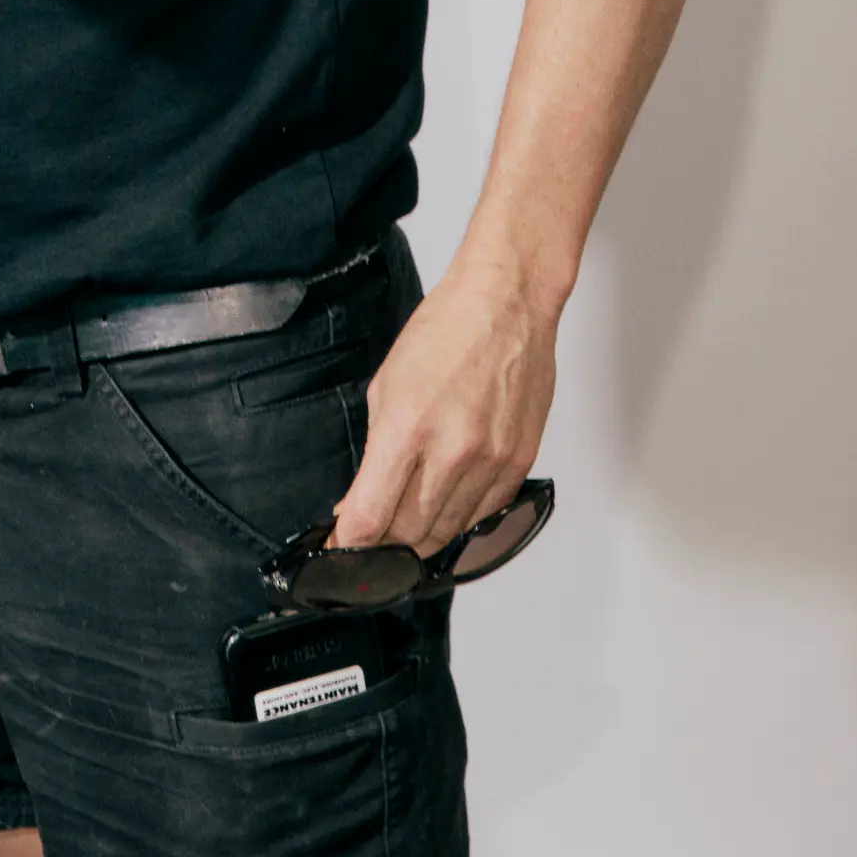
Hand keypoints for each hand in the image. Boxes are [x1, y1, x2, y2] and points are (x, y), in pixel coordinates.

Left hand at [328, 259, 556, 554]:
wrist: (507, 305)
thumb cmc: (445, 331)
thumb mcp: (386, 383)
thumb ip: (375, 449)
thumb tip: (362, 498)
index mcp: (408, 427)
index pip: (371, 515)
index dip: (349, 543)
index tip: (338, 551)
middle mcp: (452, 452)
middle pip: (409, 535)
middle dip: (381, 546)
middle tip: (368, 541)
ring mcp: (490, 462)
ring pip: (447, 535)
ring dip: (419, 541)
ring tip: (401, 533)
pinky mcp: (518, 465)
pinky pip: (484, 518)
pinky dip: (459, 524)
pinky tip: (442, 513)